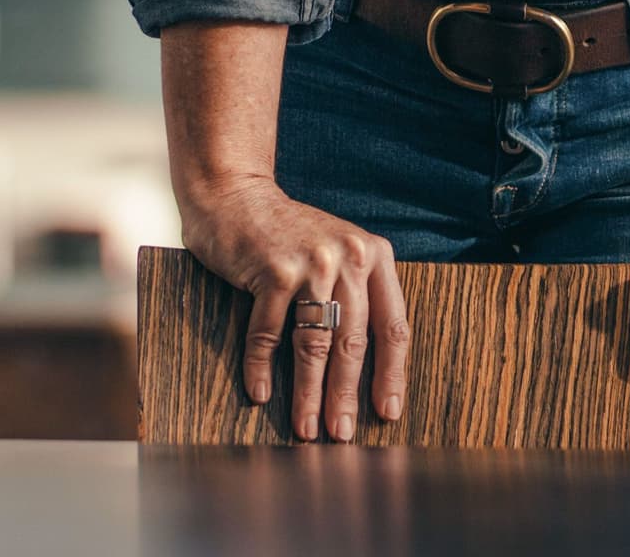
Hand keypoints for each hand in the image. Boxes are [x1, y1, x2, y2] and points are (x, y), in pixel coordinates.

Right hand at [176, 173, 410, 442]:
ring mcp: (311, 263)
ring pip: (314, 344)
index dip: (392, 373)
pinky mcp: (273, 271)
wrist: (237, 195)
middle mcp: (348, 256)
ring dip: (309, 393)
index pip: (393, 325)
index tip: (388, 411)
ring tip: (306, 427)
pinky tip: (259, 393)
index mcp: (373, 255)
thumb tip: (368, 368)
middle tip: (341, 434)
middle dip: (346, 395)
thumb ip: (356, 294)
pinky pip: (268, 334)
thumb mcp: (337, 251)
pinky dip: (261, 368)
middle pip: (353, 342)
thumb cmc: (288, 234)